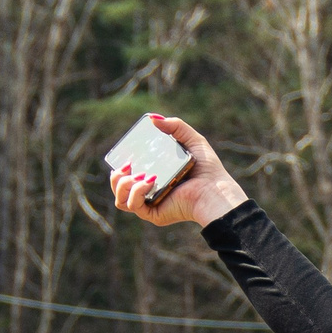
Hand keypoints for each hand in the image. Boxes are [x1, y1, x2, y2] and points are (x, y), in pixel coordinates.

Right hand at [108, 115, 250, 228]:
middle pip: (119, 189)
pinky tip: (148, 181)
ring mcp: (151, 204)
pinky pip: (133, 205)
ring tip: (137, 174)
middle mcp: (150, 192)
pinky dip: (136, 191)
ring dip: (121, 185)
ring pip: (121, 201)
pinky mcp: (154, 214)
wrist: (215, 189)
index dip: (120, 167)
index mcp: (155, 177)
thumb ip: (174, 126)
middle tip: (126, 165)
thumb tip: (152, 118)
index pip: (128, 175)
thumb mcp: (192, 139)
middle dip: (115, 178)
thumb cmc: (207, 168)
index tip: (123, 156)